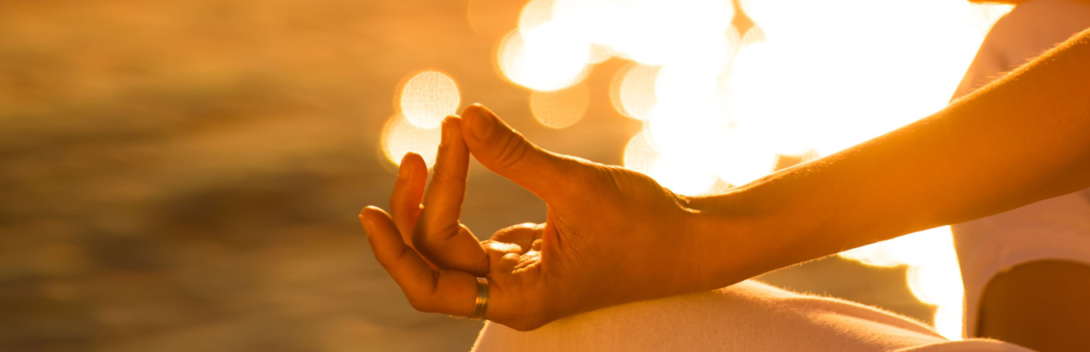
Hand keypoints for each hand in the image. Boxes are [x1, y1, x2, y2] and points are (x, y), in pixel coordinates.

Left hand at [359, 105, 731, 330]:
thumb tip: (466, 116)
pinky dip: (466, 193)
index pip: (431, 283)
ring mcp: (520, 276)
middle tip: (426, 144)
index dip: (395, 245)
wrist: (696, 241)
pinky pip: (477, 233)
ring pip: (452, 244)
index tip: (379, 198)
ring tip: (450, 136)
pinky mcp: (532, 254)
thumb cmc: (645, 226)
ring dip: (442, 192)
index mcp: (519, 299)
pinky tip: (473, 150)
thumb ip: (516, 156)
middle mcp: (512, 295)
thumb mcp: (577, 186)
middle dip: (421, 201)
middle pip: (435, 259)